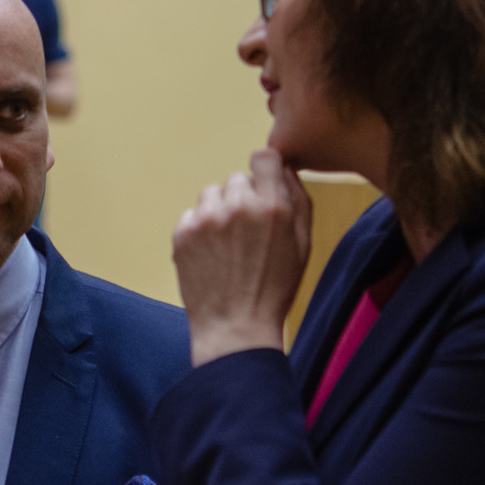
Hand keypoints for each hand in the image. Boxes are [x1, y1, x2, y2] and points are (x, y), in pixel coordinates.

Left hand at [172, 148, 310, 365]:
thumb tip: (285, 169)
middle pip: (237, 178)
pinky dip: (199, 228)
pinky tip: (212, 254)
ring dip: (219, 210)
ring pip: (211, 194)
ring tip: (229, 244)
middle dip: (243, 197)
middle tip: (247, 231)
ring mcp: (206, 220)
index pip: (265, 157)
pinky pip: (191, 214)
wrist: (235, 327)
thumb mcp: (303, 244)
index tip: (263, 183)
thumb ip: (298, 200)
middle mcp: (238, 207)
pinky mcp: (182, 234)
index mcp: (273, 207)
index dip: (264, 169)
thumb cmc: (275, 289)